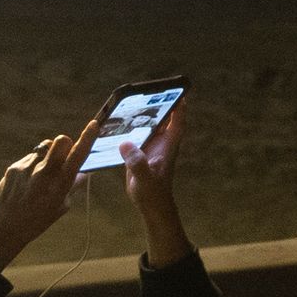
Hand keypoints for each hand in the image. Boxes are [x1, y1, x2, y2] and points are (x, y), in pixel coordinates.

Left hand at [0, 120, 95, 274]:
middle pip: (61, 140)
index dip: (87, 138)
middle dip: (66, 144)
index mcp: (60, 185)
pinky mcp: (14, 167)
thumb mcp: (61, 207)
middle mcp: (44, 173)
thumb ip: (72, 186)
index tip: (94, 124)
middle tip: (63, 157)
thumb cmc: (37, 220)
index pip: (77, 155)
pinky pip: (30, 157)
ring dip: (48, 155)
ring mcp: (27, 168)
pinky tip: (28, 181)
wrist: (4, 227)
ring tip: (42, 173)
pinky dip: (34, 164)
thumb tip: (85, 171)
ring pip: (45, 148)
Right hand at [125, 107, 193, 267]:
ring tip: (130, 102)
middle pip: (162, 120)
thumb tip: (126, 144)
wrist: (150, 206)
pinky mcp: (139, 154)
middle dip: (158, 105)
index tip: (179, 91)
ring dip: (142, 116)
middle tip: (148, 90)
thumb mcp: (145, 178)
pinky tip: (117, 124)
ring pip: (149, 127)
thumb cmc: (153, 193)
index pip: (177, 122)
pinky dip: (129, 130)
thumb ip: (137, 162)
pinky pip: (136, 137)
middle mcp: (160, 144)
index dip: (179, 107)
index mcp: (166, 147)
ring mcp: (150, 148)